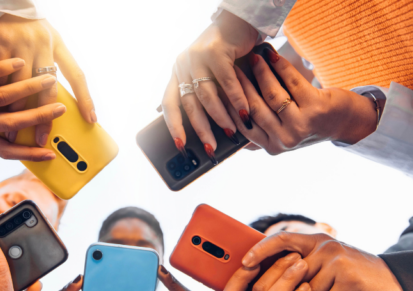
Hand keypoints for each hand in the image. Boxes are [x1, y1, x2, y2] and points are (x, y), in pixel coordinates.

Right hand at [0, 15, 95, 146]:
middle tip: (43, 137)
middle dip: (45, 116)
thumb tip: (48, 100)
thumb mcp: (44, 40)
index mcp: (59, 45)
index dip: (86, 98)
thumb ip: (47, 64)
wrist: (2, 1)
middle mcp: (44, 44)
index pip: (77, 75)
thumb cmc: (25, 27)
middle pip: (48, 87)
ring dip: (17, 112)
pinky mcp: (0, 43)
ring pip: (21, 86)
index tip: (91, 120)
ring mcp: (22, 43)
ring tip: (12, 132)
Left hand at [0, 60, 64, 160]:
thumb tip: (10, 119)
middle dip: (37, 118)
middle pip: (8, 124)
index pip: (4, 151)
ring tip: (46, 82)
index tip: (51, 155)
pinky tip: (17, 64)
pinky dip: (1, 71)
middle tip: (59, 110)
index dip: (28, 155)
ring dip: (26, 91)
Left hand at [162, 10, 257, 161]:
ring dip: (220, 116)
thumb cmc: (227, 53)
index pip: (169, 104)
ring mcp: (197, 57)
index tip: (180, 145)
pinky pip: (225, 82)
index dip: (174, 126)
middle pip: (189, 104)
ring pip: (207, 95)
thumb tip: (207, 127)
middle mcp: (183, 64)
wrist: (240, 22)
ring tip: (230, 131)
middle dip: (201, 129)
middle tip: (211, 147)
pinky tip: (244, 112)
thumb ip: (206, 96)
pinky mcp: (215, 51)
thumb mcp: (211, 75)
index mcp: (178, 72)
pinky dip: (236, 99)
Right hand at [226, 44, 376, 154]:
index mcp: (272, 147)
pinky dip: (280, 67)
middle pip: (254, 108)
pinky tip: (272, 55)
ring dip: (260, 72)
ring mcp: (301, 126)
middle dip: (241, 85)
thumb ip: (258, 133)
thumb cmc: (308, 124)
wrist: (344, 122)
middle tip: (232, 67)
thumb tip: (227, 121)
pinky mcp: (315, 108)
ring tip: (253, 57)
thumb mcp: (281, 134)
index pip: (244, 124)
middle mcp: (285, 140)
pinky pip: (291, 82)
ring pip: (272, 95)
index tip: (222, 84)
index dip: (231, 103)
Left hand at [242, 232, 406, 290]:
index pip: (281, 239)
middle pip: (291, 276)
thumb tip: (266, 280)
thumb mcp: (328, 267)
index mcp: (316, 240)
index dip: (261, 250)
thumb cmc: (353, 281)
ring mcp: (338, 261)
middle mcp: (325, 246)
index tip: (245, 264)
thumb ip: (303, 268)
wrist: (394, 286)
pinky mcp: (350, 279)